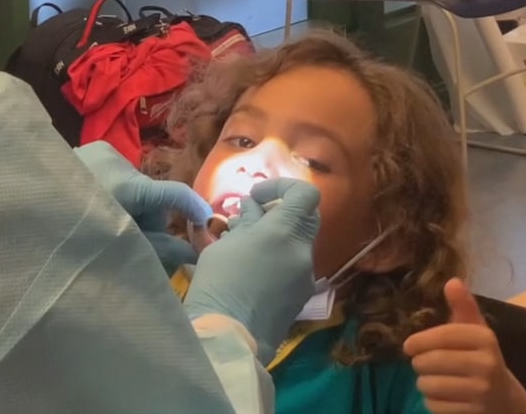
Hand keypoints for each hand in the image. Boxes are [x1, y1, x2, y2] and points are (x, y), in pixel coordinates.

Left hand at [74, 141, 210, 272]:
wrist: (23, 207)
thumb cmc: (73, 235)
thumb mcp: (119, 246)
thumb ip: (158, 250)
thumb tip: (192, 255)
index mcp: (126, 187)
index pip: (172, 194)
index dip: (193, 207)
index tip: (205, 221)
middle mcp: (117, 162)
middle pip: (151, 194)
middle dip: (148, 217)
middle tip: (130, 237)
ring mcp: (101, 150)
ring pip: (134, 184)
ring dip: (130, 205)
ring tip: (104, 221)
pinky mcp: (90, 148)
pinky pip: (117, 173)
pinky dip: (114, 191)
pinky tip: (95, 204)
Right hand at [183, 178, 319, 362]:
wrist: (228, 338)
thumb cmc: (218, 285)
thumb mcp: (224, 245)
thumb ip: (246, 223)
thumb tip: (253, 209)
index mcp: (285, 232)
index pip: (306, 194)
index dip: (282, 187)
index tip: (256, 197)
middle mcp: (303, 251)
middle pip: (305, 217)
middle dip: (279, 212)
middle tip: (249, 220)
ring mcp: (306, 276)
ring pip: (298, 243)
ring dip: (277, 237)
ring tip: (243, 247)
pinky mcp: (301, 296)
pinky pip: (294, 267)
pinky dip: (278, 260)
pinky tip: (252, 271)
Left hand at [403, 279, 514, 413]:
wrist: (505, 400)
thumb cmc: (483, 358)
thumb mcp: (476, 331)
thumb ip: (463, 307)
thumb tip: (451, 281)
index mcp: (485, 339)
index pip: (444, 336)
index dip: (420, 340)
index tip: (408, 346)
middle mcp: (487, 364)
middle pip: (433, 362)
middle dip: (419, 363)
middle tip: (420, 363)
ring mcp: (481, 392)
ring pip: (430, 385)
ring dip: (423, 382)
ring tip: (429, 379)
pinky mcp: (473, 412)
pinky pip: (435, 405)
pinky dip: (431, 401)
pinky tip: (440, 395)